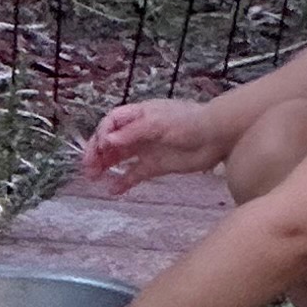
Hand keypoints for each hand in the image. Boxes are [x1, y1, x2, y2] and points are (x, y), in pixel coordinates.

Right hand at [81, 99, 226, 193]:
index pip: (111, 123)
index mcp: (138, 115)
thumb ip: (132, 132)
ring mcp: (147, 149)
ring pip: (120, 158)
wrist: (218, 136)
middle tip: (88, 169)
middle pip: (111, 142)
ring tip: (94, 178)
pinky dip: (124, 181)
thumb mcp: (158, 123)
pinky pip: (135, 174)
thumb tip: (107, 141)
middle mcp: (139, 132)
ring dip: (105, 166)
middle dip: (97, 153)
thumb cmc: (188, 122)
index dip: (101, 135)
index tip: (99, 149)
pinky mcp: (156, 165)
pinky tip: (113, 190)